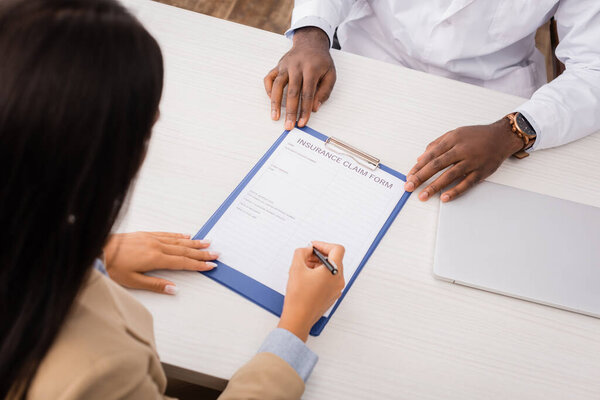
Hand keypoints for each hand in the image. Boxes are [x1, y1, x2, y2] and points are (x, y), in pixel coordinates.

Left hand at [103, 232, 217, 294]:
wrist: (97, 248)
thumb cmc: (111, 266)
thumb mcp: (131, 281)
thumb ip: (154, 284)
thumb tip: (173, 289)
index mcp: (155, 259)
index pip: (182, 263)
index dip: (198, 264)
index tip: (211, 265)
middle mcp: (156, 246)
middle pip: (184, 250)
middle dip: (201, 253)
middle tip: (216, 254)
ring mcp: (152, 238)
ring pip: (178, 241)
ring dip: (194, 243)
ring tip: (207, 243)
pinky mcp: (146, 234)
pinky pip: (167, 234)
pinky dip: (179, 235)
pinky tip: (186, 236)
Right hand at [264, 27, 335, 129]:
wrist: (311, 43)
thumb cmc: (321, 62)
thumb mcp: (331, 74)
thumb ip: (324, 92)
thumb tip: (314, 108)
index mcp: (311, 69)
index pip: (307, 93)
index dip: (304, 110)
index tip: (302, 123)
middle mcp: (296, 66)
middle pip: (292, 92)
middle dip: (290, 111)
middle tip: (288, 126)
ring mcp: (285, 66)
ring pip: (277, 85)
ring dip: (275, 103)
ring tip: (275, 117)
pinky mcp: (278, 66)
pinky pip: (269, 78)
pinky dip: (268, 90)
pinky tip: (271, 100)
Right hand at [278, 241, 344, 340]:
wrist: (298, 318)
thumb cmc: (299, 297)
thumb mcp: (296, 267)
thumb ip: (301, 252)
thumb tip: (307, 250)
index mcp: (334, 271)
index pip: (337, 249)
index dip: (324, 245)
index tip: (313, 247)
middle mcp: (339, 280)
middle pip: (334, 259)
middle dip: (319, 255)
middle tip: (305, 256)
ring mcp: (336, 289)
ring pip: (331, 270)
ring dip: (319, 265)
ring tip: (304, 268)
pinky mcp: (332, 296)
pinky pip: (329, 280)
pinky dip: (320, 275)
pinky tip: (306, 279)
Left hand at [404, 118, 523, 201]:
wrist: (502, 137)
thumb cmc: (477, 136)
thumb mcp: (455, 134)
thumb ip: (436, 145)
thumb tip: (420, 158)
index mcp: (452, 139)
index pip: (430, 155)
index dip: (418, 167)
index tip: (409, 176)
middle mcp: (461, 150)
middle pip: (437, 165)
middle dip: (421, 177)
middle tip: (409, 187)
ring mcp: (472, 161)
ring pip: (449, 175)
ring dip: (434, 187)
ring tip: (423, 196)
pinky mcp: (481, 171)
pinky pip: (466, 183)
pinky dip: (455, 191)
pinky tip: (444, 198)